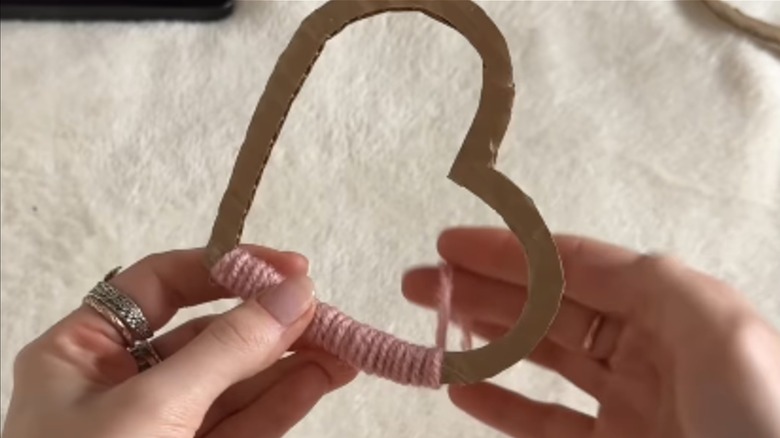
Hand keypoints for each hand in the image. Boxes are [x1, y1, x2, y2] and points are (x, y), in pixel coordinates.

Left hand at [3, 246, 356, 437]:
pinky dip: (288, 399)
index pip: (160, 285)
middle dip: (271, 321)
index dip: (226, 268)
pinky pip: (249, 421)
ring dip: (292, 360)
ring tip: (345, 344)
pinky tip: (325, 376)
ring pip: (238, 380)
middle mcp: (124, 384)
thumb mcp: (151, 411)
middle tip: (329, 311)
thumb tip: (293, 294)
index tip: (289, 269)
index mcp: (81, 355)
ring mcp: (164, 427)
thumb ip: (226, 350)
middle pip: (209, 332)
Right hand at [403, 227, 779, 437]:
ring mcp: (630, 405)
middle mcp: (649, 349)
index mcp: (673, 309)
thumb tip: (572, 260)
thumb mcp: (719, 330)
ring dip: (487, 338)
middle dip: (484, 287)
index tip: (448, 244)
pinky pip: (548, 423)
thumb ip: (648, 280)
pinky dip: (504, 405)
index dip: (509, 251)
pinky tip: (464, 389)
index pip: (573, 267)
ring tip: (437, 321)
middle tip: (422, 281)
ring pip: (543, 360)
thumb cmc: (760, 419)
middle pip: (549, 307)